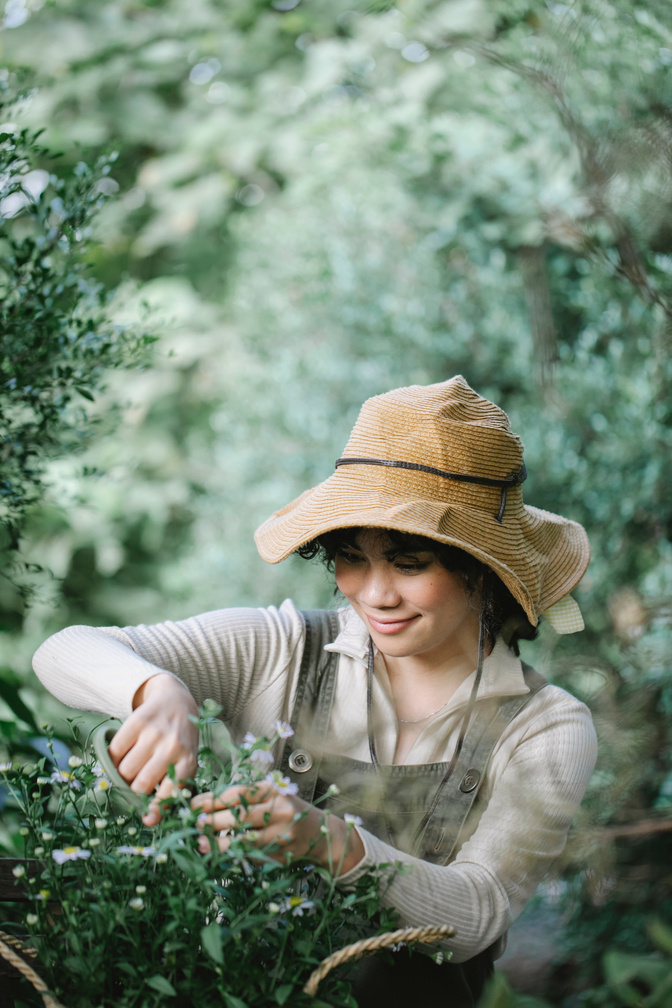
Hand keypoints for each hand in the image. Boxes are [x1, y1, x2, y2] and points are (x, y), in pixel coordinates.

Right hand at [109, 673, 198, 825]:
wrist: (176, 700)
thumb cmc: (180, 740)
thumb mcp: (185, 761)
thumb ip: (171, 788)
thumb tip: (149, 821)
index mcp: (188, 762)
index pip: (169, 794)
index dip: (155, 810)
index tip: (147, 819)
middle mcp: (173, 747)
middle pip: (140, 785)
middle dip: (133, 790)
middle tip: (135, 783)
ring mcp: (155, 733)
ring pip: (125, 770)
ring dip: (122, 773)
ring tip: (130, 766)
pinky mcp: (138, 720)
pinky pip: (115, 750)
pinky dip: (114, 756)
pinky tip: (124, 751)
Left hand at [191, 783, 364, 875]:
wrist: (321, 834)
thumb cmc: (288, 811)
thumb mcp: (271, 796)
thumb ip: (245, 799)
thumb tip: (205, 806)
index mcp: (273, 790)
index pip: (237, 794)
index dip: (212, 800)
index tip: (192, 804)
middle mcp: (279, 810)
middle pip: (239, 816)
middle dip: (212, 821)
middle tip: (193, 824)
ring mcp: (281, 835)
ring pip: (243, 840)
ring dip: (218, 843)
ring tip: (200, 843)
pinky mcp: (280, 855)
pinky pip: (251, 855)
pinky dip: (232, 855)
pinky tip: (218, 855)